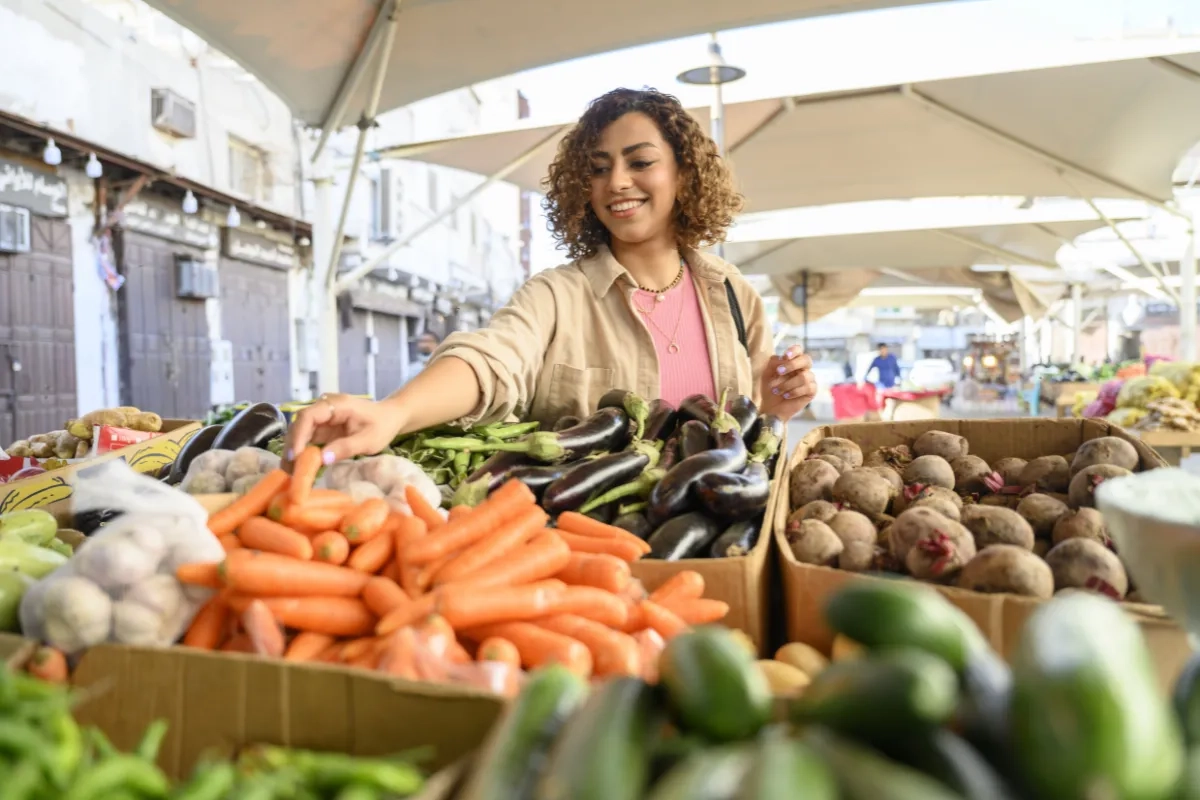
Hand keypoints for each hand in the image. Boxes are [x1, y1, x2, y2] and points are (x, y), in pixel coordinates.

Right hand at [285, 393, 406, 466]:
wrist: (390, 418)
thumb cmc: (382, 426)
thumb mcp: (369, 440)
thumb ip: (346, 448)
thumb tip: (321, 459)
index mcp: (337, 405)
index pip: (309, 416)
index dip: (298, 435)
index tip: (295, 456)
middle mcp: (325, 408)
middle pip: (300, 424)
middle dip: (293, 446)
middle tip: (289, 470)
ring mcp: (322, 418)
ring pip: (300, 433)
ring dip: (294, 452)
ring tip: (291, 473)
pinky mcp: (322, 428)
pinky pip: (307, 439)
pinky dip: (302, 453)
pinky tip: (298, 468)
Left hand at [759, 347, 816, 420]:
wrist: (770, 407)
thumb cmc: (769, 388)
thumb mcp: (767, 373)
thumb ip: (774, 363)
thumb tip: (784, 358)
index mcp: (792, 361)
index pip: (798, 350)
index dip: (794, 351)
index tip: (785, 356)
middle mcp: (803, 368)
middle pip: (806, 360)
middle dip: (792, 365)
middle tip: (779, 372)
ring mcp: (809, 379)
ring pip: (804, 376)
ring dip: (787, 384)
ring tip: (777, 390)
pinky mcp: (812, 391)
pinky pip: (808, 387)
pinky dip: (794, 392)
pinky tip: (786, 396)